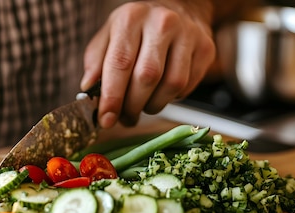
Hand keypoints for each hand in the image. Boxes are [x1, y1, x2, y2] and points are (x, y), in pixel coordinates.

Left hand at [82, 0, 215, 127]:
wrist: (178, 7)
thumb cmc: (138, 27)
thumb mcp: (109, 35)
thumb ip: (95, 62)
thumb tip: (88, 90)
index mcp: (131, 18)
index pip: (120, 63)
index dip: (112, 97)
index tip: (106, 118)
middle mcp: (162, 23)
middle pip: (147, 77)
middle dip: (132, 106)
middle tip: (124, 117)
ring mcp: (188, 34)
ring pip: (171, 85)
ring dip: (152, 105)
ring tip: (142, 105)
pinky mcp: (205, 49)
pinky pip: (187, 87)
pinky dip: (171, 99)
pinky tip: (161, 92)